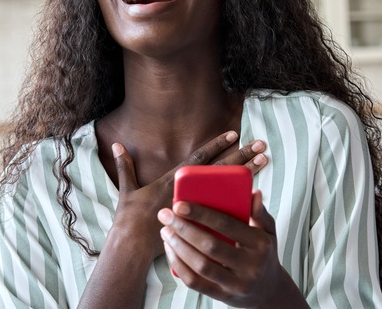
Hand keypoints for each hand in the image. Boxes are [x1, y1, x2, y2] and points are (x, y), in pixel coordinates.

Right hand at [109, 132, 267, 259]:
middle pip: (221, 169)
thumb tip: (116, 144)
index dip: (216, 145)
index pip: (199, 158)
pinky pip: (225, 211)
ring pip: (229, 187)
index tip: (234, 133)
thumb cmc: (130, 218)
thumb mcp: (127, 190)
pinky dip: (240, 203)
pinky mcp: (201, 222)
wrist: (133, 247)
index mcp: (173, 180)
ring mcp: (197, 206)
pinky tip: (257, 193)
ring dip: (248, 173)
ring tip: (265, 160)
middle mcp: (189, 191)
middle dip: (242, 155)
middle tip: (261, 143)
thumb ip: (125, 166)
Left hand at [158, 189, 286, 306]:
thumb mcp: (269, 232)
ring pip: (200, 265)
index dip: (201, 214)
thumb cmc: (263, 254)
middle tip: (166, 215)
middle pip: (210, 245)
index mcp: (260, 244)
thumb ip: (260, 212)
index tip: (179, 205)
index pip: (227, 225)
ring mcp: (236, 284)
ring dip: (178, 247)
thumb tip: (253, 193)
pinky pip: (195, 282)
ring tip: (165, 231)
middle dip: (183, 228)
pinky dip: (179, 266)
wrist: (269, 291)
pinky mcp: (223, 296)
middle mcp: (250, 265)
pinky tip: (171, 251)